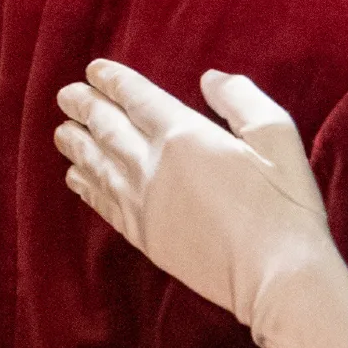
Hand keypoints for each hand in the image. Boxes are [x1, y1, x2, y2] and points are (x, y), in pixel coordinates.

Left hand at [55, 62, 334, 332]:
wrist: (276, 276)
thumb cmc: (285, 206)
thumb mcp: (277, 136)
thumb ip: (241, 100)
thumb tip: (210, 79)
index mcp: (184, 135)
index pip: (136, 100)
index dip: (113, 82)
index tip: (94, 70)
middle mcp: (153, 167)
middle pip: (107, 129)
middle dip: (84, 108)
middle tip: (66, 95)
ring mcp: (143, 205)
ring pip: (98, 166)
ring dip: (77, 146)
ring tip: (62, 132)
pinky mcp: (144, 237)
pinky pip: (103, 205)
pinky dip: (86, 187)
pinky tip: (76, 179)